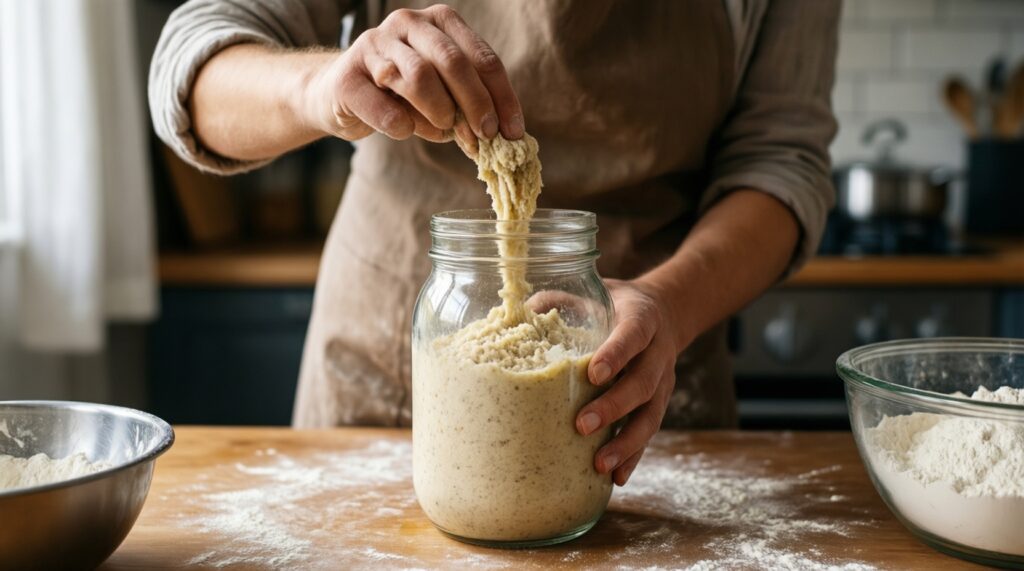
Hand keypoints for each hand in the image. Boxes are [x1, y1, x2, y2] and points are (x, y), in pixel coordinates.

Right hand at [301, 5, 522, 142]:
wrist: (339, 94)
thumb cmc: (400, 93)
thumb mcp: (441, 91)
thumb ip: (467, 103)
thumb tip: (501, 133)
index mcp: (439, 23)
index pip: (481, 57)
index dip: (501, 96)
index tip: (513, 132)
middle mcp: (407, 24)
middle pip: (452, 62)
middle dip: (475, 103)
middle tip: (485, 135)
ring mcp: (374, 45)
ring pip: (419, 77)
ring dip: (439, 112)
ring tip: (443, 131)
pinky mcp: (347, 77)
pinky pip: (383, 107)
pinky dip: (401, 126)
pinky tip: (405, 130)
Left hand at [575, 279, 687, 485]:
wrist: (663, 314)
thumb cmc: (614, 305)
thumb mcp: (593, 292)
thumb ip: (559, 299)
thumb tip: (516, 311)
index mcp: (642, 319)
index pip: (633, 335)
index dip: (616, 354)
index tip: (593, 373)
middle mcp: (658, 353)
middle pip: (643, 383)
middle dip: (614, 406)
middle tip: (582, 424)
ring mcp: (663, 383)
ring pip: (651, 416)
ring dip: (626, 443)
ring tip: (600, 464)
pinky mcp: (658, 405)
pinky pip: (649, 434)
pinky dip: (634, 457)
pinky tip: (616, 479)